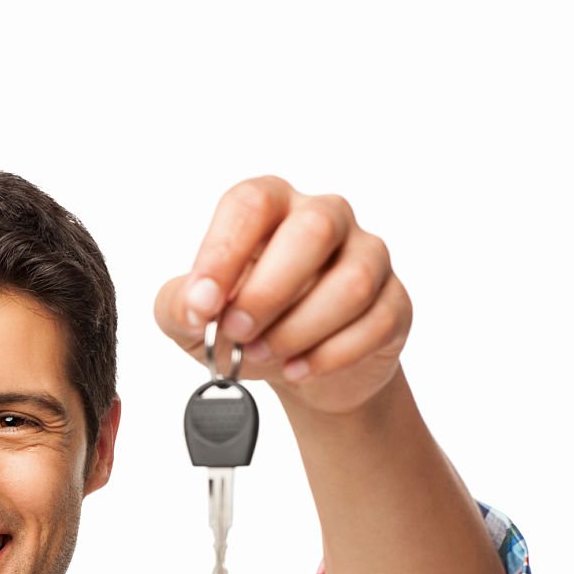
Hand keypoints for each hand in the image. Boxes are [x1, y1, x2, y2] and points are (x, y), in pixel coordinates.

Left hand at [155, 176, 411, 414]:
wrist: (294, 370)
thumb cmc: (242, 327)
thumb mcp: (193, 320)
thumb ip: (179, 306)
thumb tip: (195, 307)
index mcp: (270, 206)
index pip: (251, 203)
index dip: (224, 252)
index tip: (202, 303)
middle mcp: (325, 217)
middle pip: (313, 230)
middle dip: (268, 292)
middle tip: (235, 333)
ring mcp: (367, 256)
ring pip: (350, 283)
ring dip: (298, 329)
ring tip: (263, 355)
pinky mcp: (393, 301)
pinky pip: (374, 323)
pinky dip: (329, 356)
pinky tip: (297, 369)